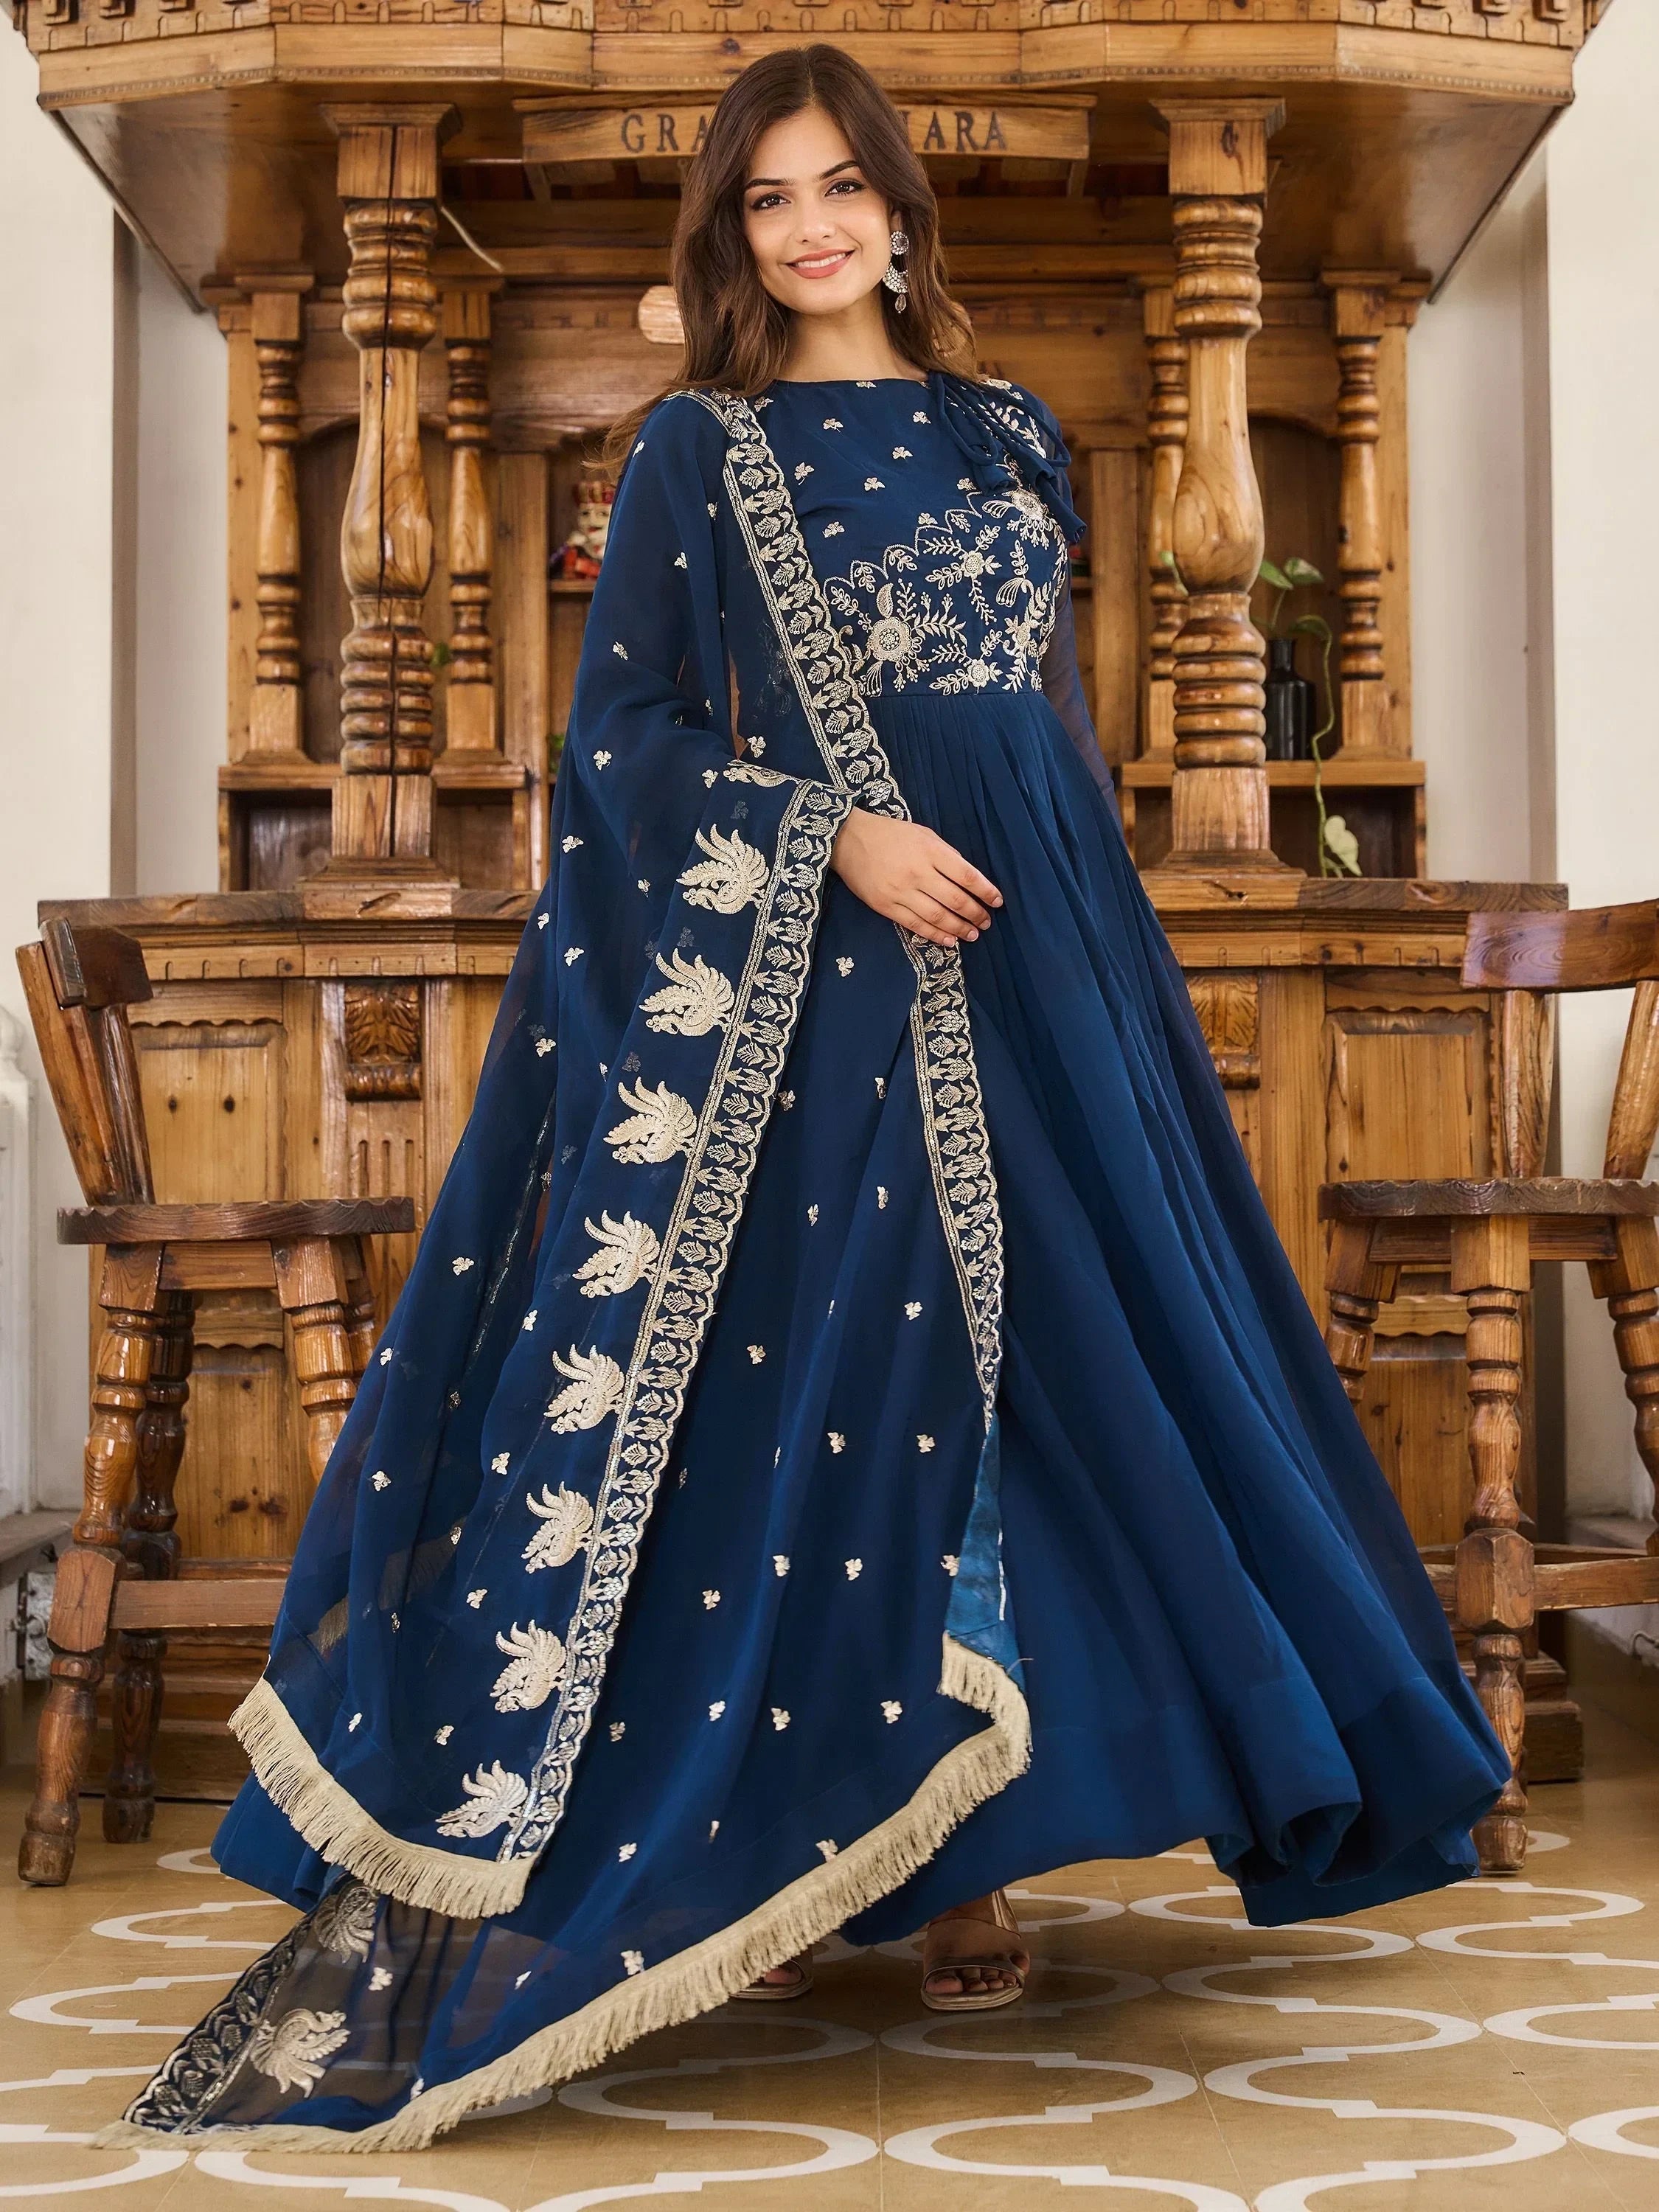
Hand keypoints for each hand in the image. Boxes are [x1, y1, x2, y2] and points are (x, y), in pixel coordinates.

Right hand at [830, 810, 1002, 948]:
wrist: (849, 840)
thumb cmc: (891, 834)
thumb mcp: (923, 834)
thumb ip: (946, 854)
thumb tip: (967, 879)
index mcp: (931, 851)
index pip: (967, 876)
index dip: (986, 892)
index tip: (997, 902)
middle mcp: (918, 872)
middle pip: (955, 899)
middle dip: (975, 913)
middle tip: (986, 923)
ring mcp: (901, 891)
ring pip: (937, 916)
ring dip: (959, 928)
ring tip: (972, 934)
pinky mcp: (886, 906)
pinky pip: (915, 924)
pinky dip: (935, 934)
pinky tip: (949, 940)